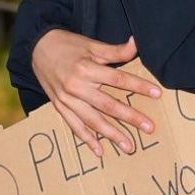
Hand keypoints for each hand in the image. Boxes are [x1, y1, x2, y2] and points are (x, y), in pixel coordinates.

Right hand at [32, 29, 161, 157]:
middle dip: (130, 117)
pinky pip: (75, 126)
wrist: (37, 49)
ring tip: (129, 147)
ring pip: (93, 121)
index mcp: (86, 69)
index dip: (138, 86)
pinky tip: (100, 151)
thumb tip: (136, 44)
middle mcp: (77, 87)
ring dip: (112, 135)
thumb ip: (115, 50)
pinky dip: (87, 139)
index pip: (118, 79)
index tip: (157, 93)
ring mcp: (67, 100)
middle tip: (149, 128)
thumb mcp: (91, 45)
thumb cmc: (68, 45)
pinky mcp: (60, 107)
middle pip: (108, 105)